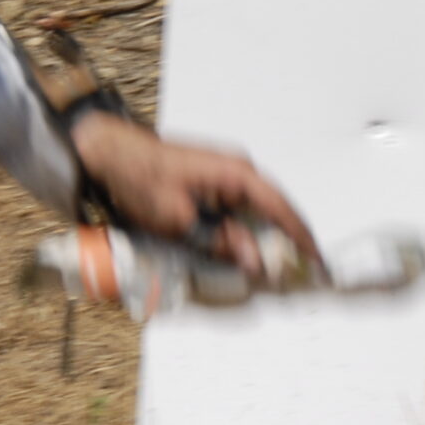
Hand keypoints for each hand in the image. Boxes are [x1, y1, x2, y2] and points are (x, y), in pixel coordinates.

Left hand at [69, 112, 318, 277]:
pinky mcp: (211, 184)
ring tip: (271, 267)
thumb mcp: (178, 217)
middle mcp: (236, 170)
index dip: (300, 235)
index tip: (316, 260)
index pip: (280, 207)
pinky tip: (242, 250)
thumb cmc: (139, 175)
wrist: (109, 153)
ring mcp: (223, 176)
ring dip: (262, 239)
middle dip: (285, 241)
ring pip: (255, 213)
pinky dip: (243, 231)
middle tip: (297, 272)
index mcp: (235, 173)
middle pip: (272, 211)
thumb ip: (221, 240)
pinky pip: (237, 211)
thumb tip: (253, 259)